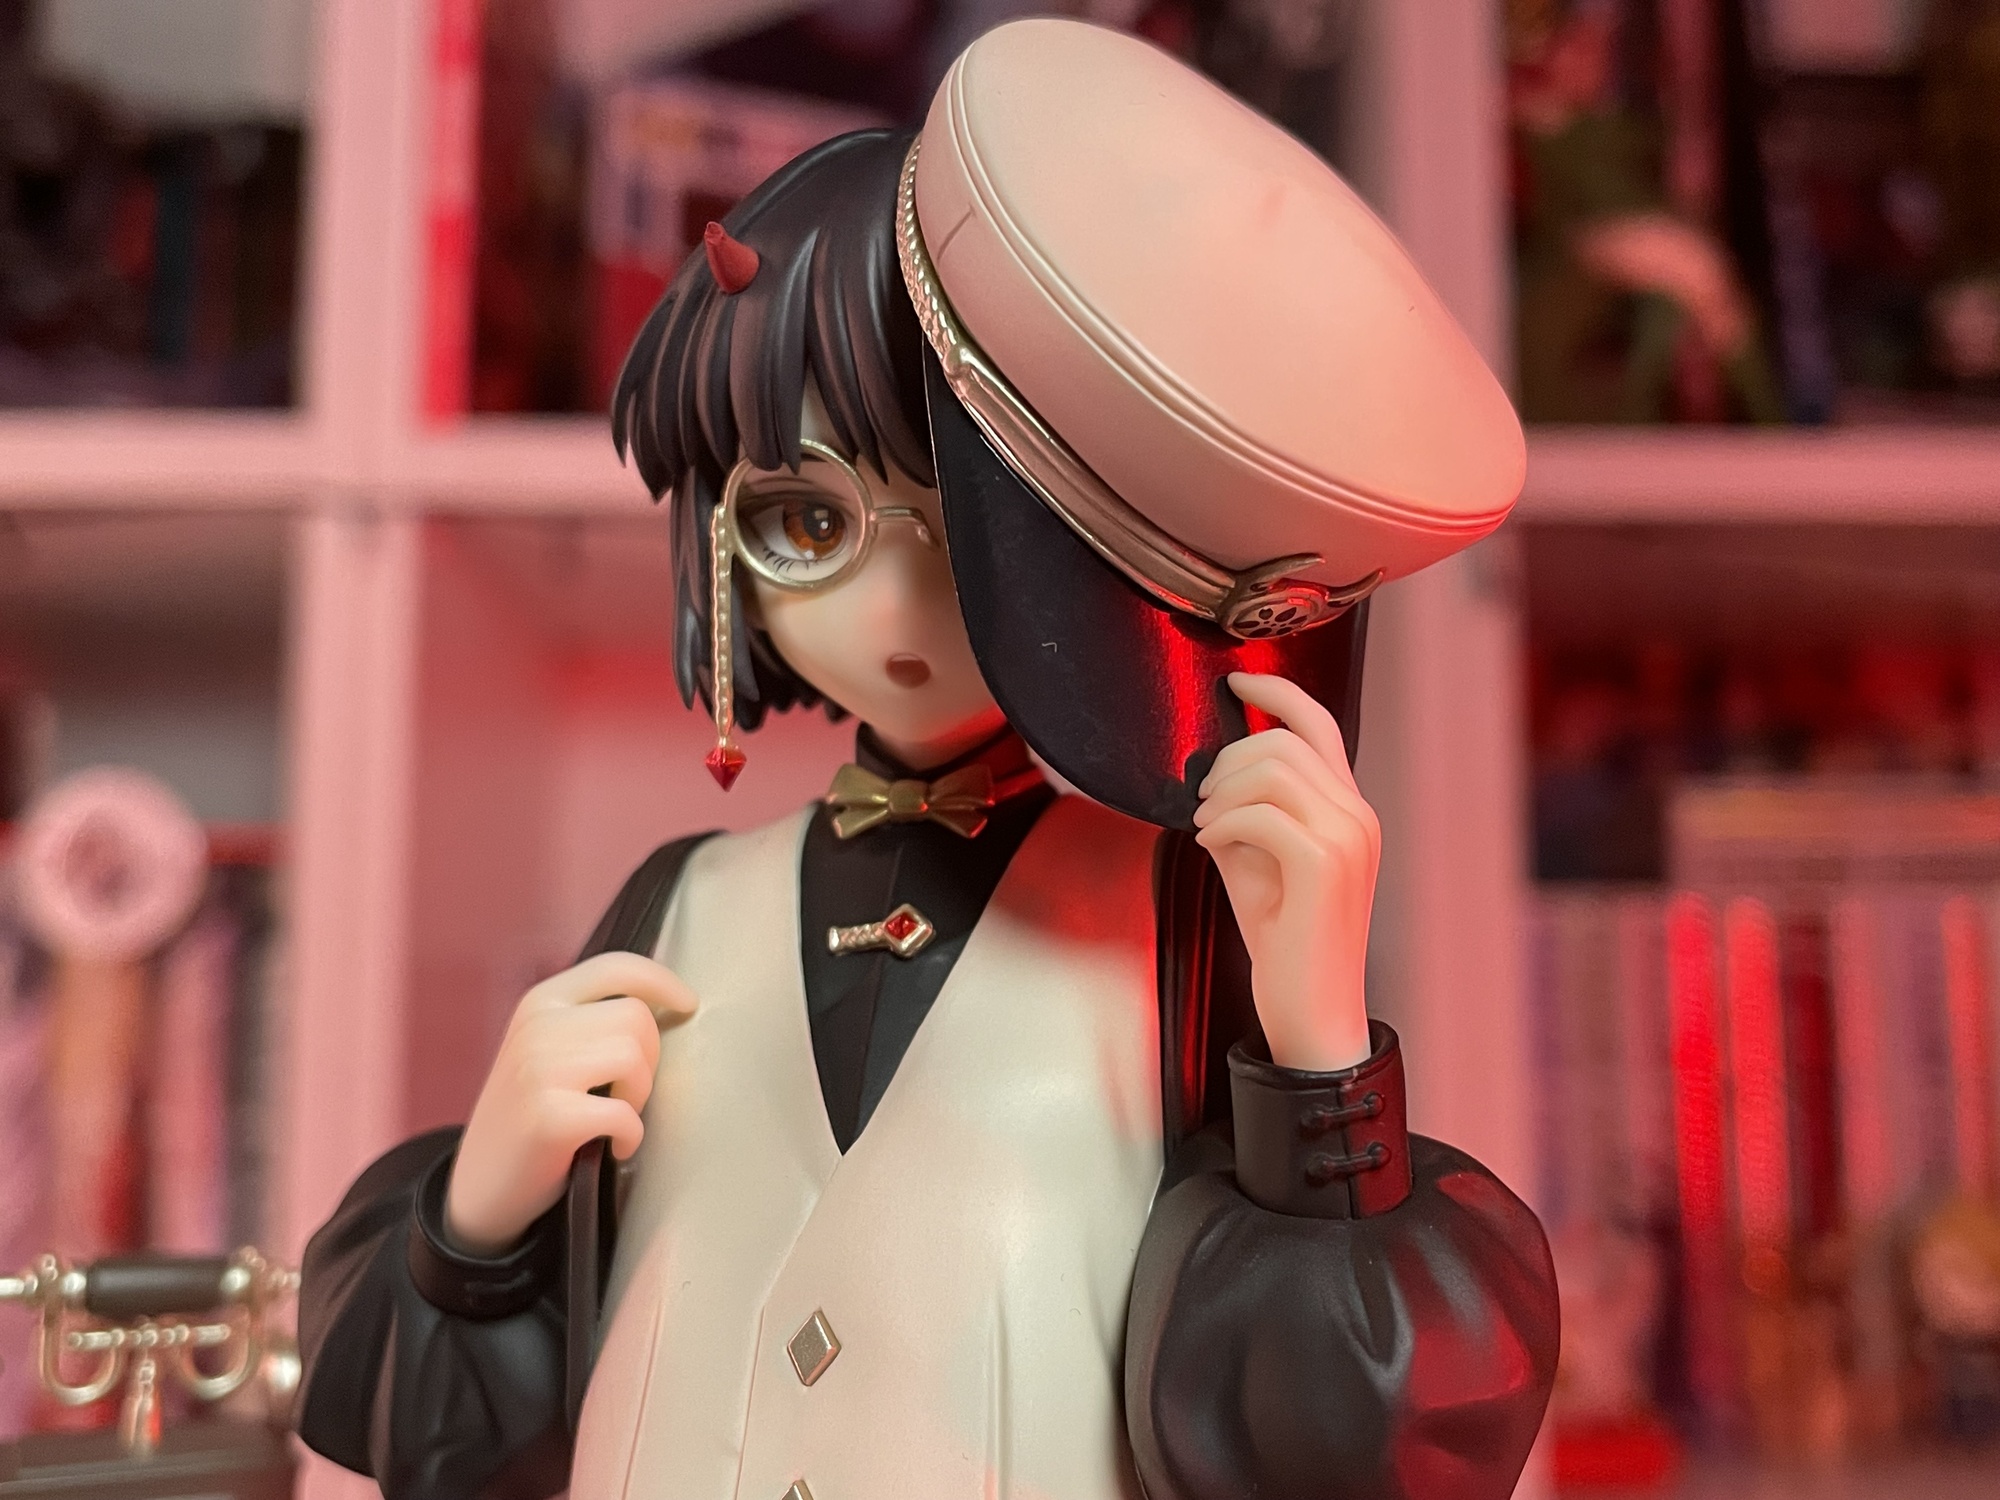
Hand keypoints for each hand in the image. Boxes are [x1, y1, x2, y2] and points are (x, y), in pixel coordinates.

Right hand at [444, 952, 696, 1255]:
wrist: (478, 1188)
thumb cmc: (528, 1118)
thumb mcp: (547, 1050)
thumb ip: (589, 1022)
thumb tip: (662, 1006)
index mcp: (540, 1002)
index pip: (614, 967)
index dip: (661, 982)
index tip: (686, 1003)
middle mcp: (537, 1026)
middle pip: (636, 1016)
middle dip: (649, 1058)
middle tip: (626, 1094)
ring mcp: (539, 1069)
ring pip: (634, 1059)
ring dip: (639, 1097)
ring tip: (616, 1118)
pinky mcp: (549, 1117)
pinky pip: (625, 1114)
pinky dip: (631, 1136)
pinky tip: (613, 1147)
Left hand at [1193, 672, 1378, 1071]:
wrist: (1311, 1008)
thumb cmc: (1283, 938)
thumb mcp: (1258, 861)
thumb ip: (1246, 811)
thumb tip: (1211, 775)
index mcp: (1349, 809)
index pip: (1320, 725)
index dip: (1276, 695)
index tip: (1235, 683)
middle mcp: (1358, 815)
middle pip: (1283, 744)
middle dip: (1227, 762)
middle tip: (1201, 800)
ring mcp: (1347, 838)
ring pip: (1271, 770)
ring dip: (1221, 793)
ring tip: (1206, 826)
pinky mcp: (1324, 864)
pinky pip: (1258, 813)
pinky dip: (1221, 823)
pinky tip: (1210, 845)